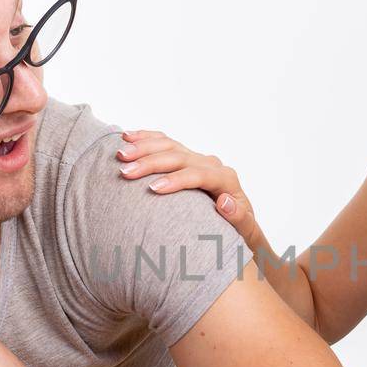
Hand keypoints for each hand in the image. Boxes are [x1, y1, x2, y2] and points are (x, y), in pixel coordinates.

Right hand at [115, 130, 264, 247]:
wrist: (238, 220)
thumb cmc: (240, 229)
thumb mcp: (246, 229)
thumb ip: (240, 218)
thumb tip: (225, 202)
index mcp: (226, 178)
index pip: (199, 174)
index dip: (176, 180)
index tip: (153, 188)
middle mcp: (210, 164)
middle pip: (179, 157)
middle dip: (151, 162)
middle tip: (125, 172)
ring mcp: (196, 158)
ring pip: (169, 145)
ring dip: (143, 147)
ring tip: (121, 154)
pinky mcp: (185, 156)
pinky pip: (164, 141)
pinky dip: (146, 137)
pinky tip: (127, 137)